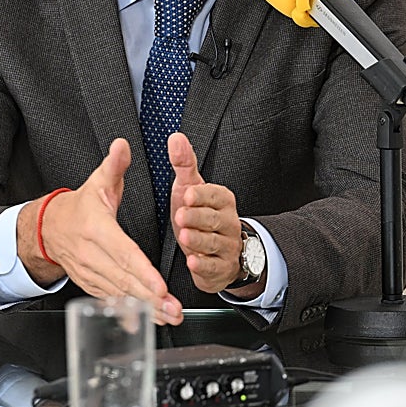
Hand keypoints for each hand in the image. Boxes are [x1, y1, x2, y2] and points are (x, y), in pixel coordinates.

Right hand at [23, 138, 183, 325]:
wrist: (48, 229)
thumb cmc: (80, 207)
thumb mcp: (96, 183)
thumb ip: (114, 165)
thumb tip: (123, 145)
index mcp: (97, 230)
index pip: (123, 254)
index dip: (142, 272)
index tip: (159, 286)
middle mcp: (93, 256)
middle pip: (124, 280)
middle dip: (150, 298)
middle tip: (173, 309)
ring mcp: (91, 274)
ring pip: (120, 295)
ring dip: (145, 310)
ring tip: (169, 317)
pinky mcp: (92, 285)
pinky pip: (112, 301)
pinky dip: (130, 314)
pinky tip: (148, 323)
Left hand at [167, 132, 249, 293]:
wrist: (219, 252)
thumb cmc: (201, 216)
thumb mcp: (190, 189)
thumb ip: (184, 164)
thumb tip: (175, 137)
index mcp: (223, 201)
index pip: (216, 195)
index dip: (202, 195)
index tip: (187, 194)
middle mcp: (229, 222)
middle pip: (215, 219)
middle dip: (198, 217)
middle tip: (181, 215)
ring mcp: (227, 247)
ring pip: (214, 243)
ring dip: (198, 240)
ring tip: (184, 236)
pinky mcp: (221, 269)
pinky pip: (215, 268)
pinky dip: (204, 266)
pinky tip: (193, 262)